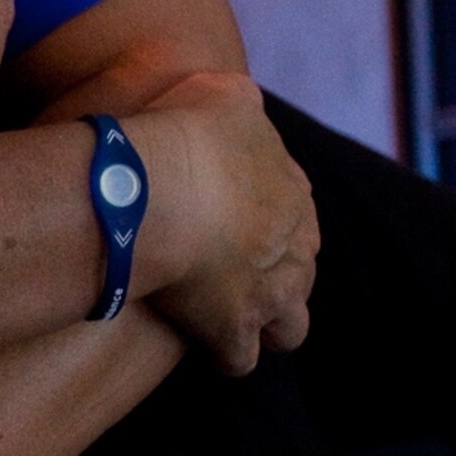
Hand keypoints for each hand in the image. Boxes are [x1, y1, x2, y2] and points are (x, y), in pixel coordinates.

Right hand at [130, 72, 316, 374]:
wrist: (155, 187)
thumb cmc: (182, 133)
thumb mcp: (223, 95)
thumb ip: (238, 105)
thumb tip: (237, 106)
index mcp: (292, 190)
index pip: (295, 215)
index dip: (263, 223)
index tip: (227, 224)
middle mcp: (295, 244)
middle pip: (299, 272)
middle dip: (270, 277)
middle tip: (226, 274)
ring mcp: (272, 290)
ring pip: (289, 327)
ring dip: (264, 325)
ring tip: (226, 320)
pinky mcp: (235, 328)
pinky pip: (238, 360)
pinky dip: (222, 355)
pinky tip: (197, 345)